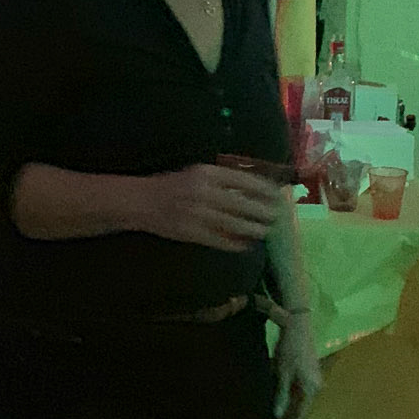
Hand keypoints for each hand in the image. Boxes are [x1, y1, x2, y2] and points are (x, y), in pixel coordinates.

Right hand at [138, 164, 282, 252]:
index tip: (277, 194)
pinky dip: (235, 244)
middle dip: (263, 211)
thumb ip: (223, 180)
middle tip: (276, 216)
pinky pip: (220, 239)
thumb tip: (254, 188)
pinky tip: (245, 245)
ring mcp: (197, 214)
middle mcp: (204, 192)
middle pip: (242, 203)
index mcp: (207, 173)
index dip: (264, 189)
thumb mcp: (197, 174)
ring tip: (265, 231)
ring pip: (234, 223)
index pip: (244, 179)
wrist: (142, 202)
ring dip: (253, 229)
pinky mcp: (192, 232)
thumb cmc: (173, 185)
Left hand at [272, 312, 322, 418]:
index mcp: (312, 388)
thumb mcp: (282, 374)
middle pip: (303, 405)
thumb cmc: (289, 351)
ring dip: (292, 403)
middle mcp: (317, 385)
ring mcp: (315, 378)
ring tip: (279, 411)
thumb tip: (279, 416)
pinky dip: (293, 393)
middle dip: (291, 414)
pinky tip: (284, 395)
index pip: (301, 412)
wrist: (297, 327)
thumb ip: (282, 395)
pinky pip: (302, 388)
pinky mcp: (310, 370)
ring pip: (303, 396)